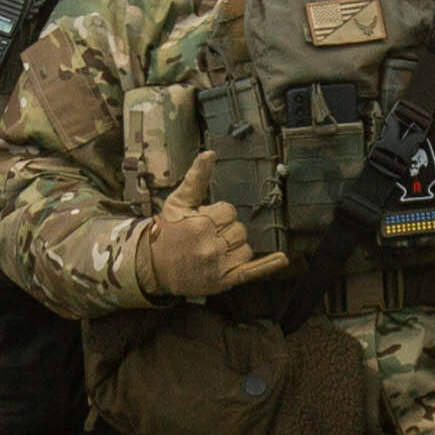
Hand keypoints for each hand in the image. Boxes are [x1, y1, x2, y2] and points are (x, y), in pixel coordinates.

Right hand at [131, 153, 269, 299]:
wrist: (153, 266)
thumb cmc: (167, 231)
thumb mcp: (178, 202)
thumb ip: (197, 178)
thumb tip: (209, 153)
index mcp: (200, 224)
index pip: (230, 211)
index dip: (219, 214)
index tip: (204, 221)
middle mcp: (210, 246)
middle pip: (240, 230)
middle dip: (226, 231)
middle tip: (207, 237)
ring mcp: (218, 266)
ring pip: (245, 248)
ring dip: (235, 248)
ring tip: (214, 250)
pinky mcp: (224, 281)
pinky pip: (252, 272)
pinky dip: (268, 265)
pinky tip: (282, 259)